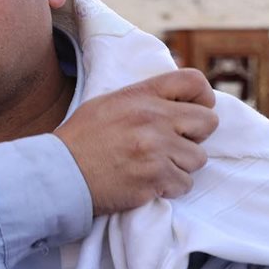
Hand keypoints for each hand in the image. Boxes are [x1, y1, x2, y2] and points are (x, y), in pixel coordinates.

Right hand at [53, 69, 218, 215]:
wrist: (61, 174)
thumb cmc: (81, 140)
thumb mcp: (109, 104)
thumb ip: (144, 99)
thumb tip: (175, 102)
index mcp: (142, 95)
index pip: (194, 81)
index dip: (203, 98)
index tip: (194, 114)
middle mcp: (153, 118)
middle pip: (208, 122)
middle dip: (195, 137)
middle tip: (174, 146)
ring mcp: (156, 148)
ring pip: (198, 158)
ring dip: (181, 166)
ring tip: (155, 168)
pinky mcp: (155, 178)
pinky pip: (185, 183)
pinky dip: (170, 188)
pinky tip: (149, 184)